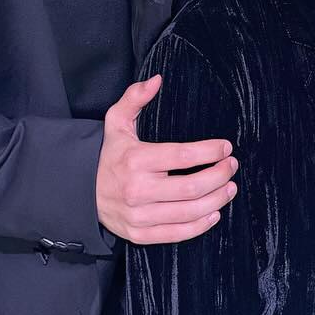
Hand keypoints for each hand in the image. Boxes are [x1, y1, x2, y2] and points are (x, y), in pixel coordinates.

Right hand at [95, 75, 238, 244]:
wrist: (81, 192)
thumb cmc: (108, 155)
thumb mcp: (115, 122)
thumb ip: (134, 98)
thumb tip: (157, 80)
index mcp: (135, 160)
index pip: (182, 157)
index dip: (209, 151)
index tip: (226, 147)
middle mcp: (138, 190)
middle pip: (191, 188)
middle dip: (219, 176)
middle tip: (232, 166)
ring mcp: (139, 216)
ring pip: (189, 212)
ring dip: (216, 200)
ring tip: (230, 188)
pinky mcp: (140, 234)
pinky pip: (177, 234)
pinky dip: (200, 225)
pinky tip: (214, 212)